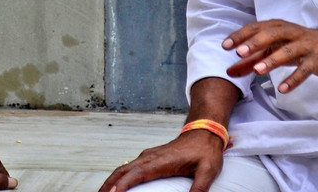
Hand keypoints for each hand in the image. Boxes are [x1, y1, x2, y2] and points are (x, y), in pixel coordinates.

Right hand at [97, 130, 224, 191]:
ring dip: (112, 180)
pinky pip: (130, 166)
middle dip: (109, 184)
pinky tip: (118, 184)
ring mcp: (149, 156)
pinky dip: (119, 176)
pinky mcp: (150, 157)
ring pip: (124, 167)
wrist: (204, 131)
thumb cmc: (206, 151)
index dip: (123, 184)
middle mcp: (150, 157)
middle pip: (123, 170)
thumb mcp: (208, 171)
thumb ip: (199, 189)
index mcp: (161, 161)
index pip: (136, 174)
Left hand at [223, 15, 317, 92]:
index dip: (240, 36)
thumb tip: (229, 71)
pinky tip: (283, 89)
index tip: (225, 45)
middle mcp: (291, 33)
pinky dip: (294, 79)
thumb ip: (252, 59)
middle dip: (254, 43)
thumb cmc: (298, 45)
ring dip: (272, 60)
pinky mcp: (317, 60)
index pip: (256, 28)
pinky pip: (305, 69)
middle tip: (239, 52)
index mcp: (277, 27)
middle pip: (271, 35)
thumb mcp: (274, 49)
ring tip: (257, 70)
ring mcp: (305, 46)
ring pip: (287, 51)